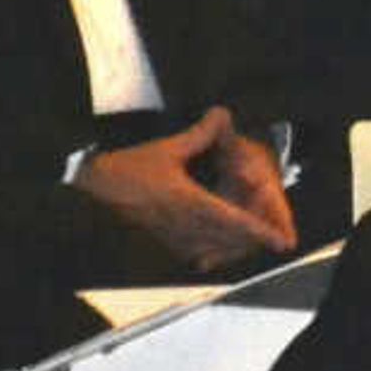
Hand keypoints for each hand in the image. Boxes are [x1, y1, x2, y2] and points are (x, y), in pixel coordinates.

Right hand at [76, 107, 297, 269]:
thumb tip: (222, 114)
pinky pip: (195, 256)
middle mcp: (184, 226)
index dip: (259, 232)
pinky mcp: (162, 243)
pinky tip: (219, 251)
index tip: (280, 240)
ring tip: (253, 244)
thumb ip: (199, 134)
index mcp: (188, 203)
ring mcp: (172, 238)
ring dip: (236, 249)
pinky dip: (214, 254)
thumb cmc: (125, 171)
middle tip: (273, 238)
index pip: (233, 221)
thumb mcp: (166, 149)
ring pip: (215, 252)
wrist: (89, 191)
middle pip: (230, 242)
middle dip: (253, 241)